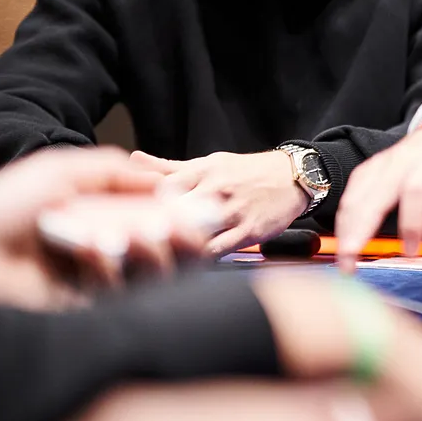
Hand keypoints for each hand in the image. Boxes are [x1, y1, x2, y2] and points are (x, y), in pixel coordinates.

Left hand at [0, 147, 214, 308]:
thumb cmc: (3, 208)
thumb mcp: (61, 170)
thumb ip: (114, 171)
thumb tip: (165, 182)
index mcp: (101, 216)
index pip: (158, 217)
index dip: (183, 214)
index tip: (200, 207)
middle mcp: (105, 248)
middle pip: (166, 249)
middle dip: (184, 238)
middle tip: (189, 229)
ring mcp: (96, 279)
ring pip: (151, 272)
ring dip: (154, 250)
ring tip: (140, 235)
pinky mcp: (85, 306)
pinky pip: (119, 290)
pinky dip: (111, 265)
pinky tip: (92, 248)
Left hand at [130, 150, 306, 257]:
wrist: (293, 177)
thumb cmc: (247, 171)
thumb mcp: (209, 163)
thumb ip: (169, 167)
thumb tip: (134, 159)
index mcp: (202, 171)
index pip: (159, 190)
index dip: (138, 207)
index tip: (128, 219)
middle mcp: (216, 190)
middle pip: (172, 214)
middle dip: (154, 230)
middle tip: (141, 244)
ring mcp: (233, 211)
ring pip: (194, 235)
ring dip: (177, 246)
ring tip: (162, 256)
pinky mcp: (249, 231)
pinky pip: (217, 251)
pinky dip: (200, 257)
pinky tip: (190, 261)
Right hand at [333, 124, 421, 273]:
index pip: (419, 189)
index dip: (412, 220)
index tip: (411, 252)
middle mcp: (403, 161)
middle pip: (376, 193)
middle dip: (362, 227)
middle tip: (353, 260)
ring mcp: (381, 164)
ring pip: (357, 195)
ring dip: (346, 229)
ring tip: (345, 264)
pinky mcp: (366, 171)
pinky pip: (349, 196)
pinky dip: (343, 222)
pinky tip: (343, 246)